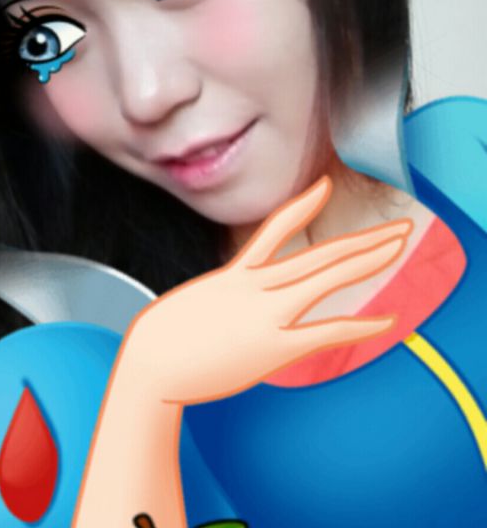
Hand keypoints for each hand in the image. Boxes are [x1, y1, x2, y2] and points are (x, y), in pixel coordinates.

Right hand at [117, 176, 411, 404]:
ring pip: (326, 277)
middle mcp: (255, 286)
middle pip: (319, 254)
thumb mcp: (195, 300)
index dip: (303, 204)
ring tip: (399, 246)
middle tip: (398, 227)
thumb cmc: (162, 336)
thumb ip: (222, 294)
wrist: (149, 362)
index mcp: (234, 273)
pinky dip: (360, 325)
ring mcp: (266, 313)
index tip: (323, 187)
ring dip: (368, 260)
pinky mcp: (272, 346)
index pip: (276, 228)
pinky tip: (389, 320)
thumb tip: (230, 297)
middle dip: (363, 241)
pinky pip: (325, 330)